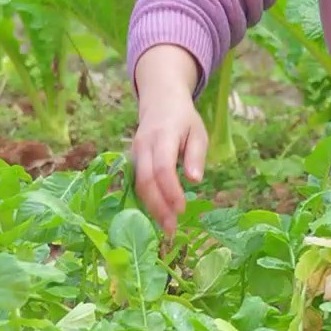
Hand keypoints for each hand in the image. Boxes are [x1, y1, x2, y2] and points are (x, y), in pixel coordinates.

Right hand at [132, 84, 207, 236]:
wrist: (160, 101)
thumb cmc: (183, 119)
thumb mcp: (198, 132)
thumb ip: (196, 155)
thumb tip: (195, 180)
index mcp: (163, 135)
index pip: (163, 167)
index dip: (171, 191)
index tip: (182, 209)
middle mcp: (143, 145)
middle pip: (145, 180)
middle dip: (158, 206)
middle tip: (171, 229)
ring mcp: (134, 153)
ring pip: (138, 184)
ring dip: (151, 207)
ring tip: (165, 228)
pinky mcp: (132, 160)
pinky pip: (136, 183)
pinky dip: (146, 201)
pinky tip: (157, 215)